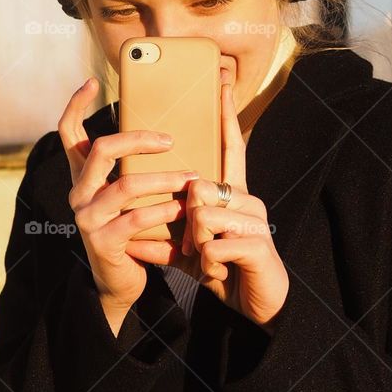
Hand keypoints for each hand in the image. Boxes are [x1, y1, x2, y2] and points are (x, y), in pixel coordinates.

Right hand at [58, 77, 197, 316]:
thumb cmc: (134, 232)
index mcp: (83, 177)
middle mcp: (79, 193)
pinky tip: (183, 208)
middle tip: (170, 140)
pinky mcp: (102, 242)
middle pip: (101, 150)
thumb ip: (134, 169)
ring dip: (164, 179)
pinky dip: (165, 211)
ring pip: (126, 185)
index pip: (68, 133)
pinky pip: (137, 218)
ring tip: (192, 177)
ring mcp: (87, 218)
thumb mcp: (130, 197)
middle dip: (138, 139)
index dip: (75, 105)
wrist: (121, 283)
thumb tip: (166, 134)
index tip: (91, 82)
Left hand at [124, 71, 289, 328]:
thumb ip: (168, 237)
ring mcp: (256, 220)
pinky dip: (208, 263)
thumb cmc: (224, 271)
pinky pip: (215, 244)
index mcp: (231, 195)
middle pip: (199, 189)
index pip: (229, 148)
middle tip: (198, 248)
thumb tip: (133, 233)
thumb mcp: (191, 251)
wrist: (257, 306)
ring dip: (198, 246)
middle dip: (188, 224)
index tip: (221, 84)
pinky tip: (220, 272)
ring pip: (204, 216)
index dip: (225, 117)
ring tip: (211, 261)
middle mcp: (247, 200)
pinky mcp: (259, 244)